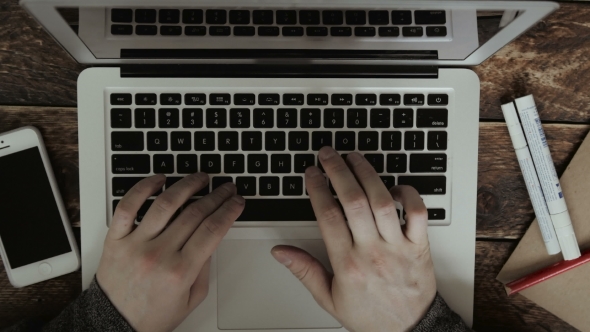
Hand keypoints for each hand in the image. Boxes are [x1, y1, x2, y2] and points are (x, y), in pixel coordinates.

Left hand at [96, 173, 244, 331]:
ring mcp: (135, 244)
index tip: (236, 202)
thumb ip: (204, 268)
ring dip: (188, 185)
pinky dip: (143, 187)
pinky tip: (159, 179)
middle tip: (226, 188)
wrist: (113, 325)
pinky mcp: (115, 239)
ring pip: (165, 203)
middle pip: (195, 213)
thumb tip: (212, 237)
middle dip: (216, 196)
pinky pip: (127, 206)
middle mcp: (158, 254)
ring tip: (200, 178)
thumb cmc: (151, 316)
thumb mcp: (191, 299)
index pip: (212, 230)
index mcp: (180, 272)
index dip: (228, 210)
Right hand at [271, 147, 436, 331]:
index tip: (311, 173)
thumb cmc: (369, 315)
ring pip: (382, 201)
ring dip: (367, 174)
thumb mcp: (329, 298)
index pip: (328, 216)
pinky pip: (417, 213)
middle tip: (328, 154)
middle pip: (353, 201)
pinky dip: (408, 194)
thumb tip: (281, 251)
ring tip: (354, 157)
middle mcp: (372, 251)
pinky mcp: (420, 246)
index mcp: (347, 264)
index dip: (317, 189)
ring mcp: (398, 246)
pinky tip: (394, 186)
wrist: (408, 331)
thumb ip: (304, 271)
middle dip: (338, 171)